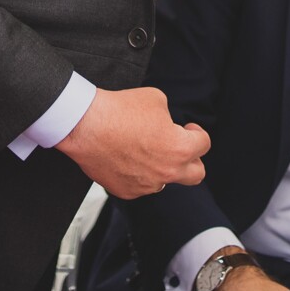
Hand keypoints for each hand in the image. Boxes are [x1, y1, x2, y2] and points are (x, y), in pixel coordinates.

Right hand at [54, 86, 207, 197]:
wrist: (86, 126)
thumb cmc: (119, 110)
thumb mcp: (156, 99)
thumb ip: (168, 117)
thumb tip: (165, 125)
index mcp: (179, 148)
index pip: (204, 145)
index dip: (197, 133)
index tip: (188, 128)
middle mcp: (167, 171)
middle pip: (196, 175)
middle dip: (192, 161)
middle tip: (180, 148)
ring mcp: (146, 185)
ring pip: (164, 180)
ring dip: (161, 167)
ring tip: (143, 148)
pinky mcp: (126, 191)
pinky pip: (140, 185)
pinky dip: (137, 173)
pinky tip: (125, 156)